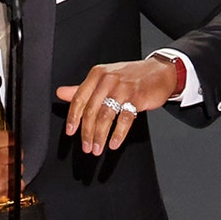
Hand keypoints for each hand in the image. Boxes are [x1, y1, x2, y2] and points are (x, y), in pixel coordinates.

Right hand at [0, 120, 15, 205]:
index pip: (11, 138)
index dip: (9, 141)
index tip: (8, 144)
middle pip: (16, 153)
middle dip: (11, 154)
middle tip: (3, 157)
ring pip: (18, 168)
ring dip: (12, 168)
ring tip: (2, 169)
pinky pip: (17, 184)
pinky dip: (14, 183)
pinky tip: (5, 180)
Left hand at [55, 57, 177, 155]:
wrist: (160, 71)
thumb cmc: (131, 76)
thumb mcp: (104, 78)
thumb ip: (82, 88)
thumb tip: (61, 93)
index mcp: (97, 75)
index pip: (79, 98)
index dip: (73, 117)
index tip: (70, 131)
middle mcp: (108, 80)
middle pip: (91, 110)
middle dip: (86, 132)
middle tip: (86, 147)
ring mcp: (123, 88)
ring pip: (105, 116)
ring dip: (100, 136)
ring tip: (97, 148)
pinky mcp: (137, 97)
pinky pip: (125, 119)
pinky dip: (118, 134)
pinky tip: (114, 143)